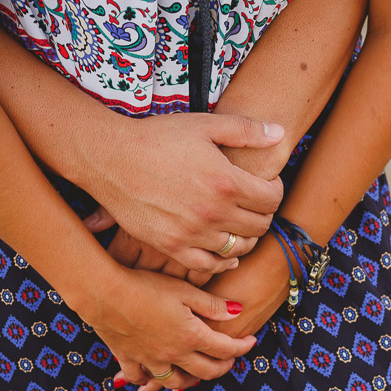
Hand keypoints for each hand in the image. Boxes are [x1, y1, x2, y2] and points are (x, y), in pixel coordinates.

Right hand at [78, 112, 285, 274]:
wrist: (110, 157)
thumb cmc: (158, 137)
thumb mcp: (205, 125)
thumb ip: (246, 130)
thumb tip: (280, 133)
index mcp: (226, 182)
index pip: (272, 199)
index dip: (275, 190)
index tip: (267, 184)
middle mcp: (213, 213)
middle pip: (259, 226)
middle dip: (264, 213)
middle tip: (255, 203)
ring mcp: (192, 233)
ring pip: (238, 248)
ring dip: (246, 237)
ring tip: (240, 223)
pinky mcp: (171, 246)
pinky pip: (208, 265)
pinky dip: (222, 261)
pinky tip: (226, 252)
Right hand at [133, 234, 291, 390]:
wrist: (104, 293)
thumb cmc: (146, 285)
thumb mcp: (185, 290)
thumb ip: (212, 305)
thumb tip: (238, 310)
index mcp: (192, 336)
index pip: (226, 349)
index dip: (242, 347)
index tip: (251, 342)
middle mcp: (174, 354)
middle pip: (206, 371)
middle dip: (223, 367)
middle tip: (230, 360)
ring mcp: (150, 359)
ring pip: (176, 382)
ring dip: (190, 381)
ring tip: (197, 376)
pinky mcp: (128, 358)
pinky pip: (141, 376)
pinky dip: (148, 380)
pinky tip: (151, 378)